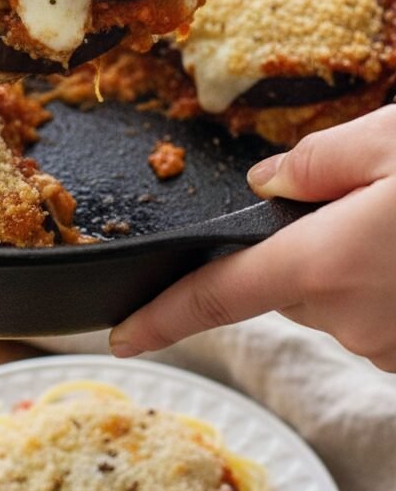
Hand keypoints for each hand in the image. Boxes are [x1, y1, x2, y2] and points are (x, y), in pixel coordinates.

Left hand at [109, 104, 395, 371]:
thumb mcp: (392, 144)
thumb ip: (319, 159)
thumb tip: (266, 181)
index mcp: (322, 263)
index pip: (216, 295)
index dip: (162, 317)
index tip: (122, 337)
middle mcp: (347, 317)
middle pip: (287, 281)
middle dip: (303, 243)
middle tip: (362, 196)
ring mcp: (384, 346)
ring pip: (334, 298)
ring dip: (351, 263)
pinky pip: (375, 314)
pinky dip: (384, 284)